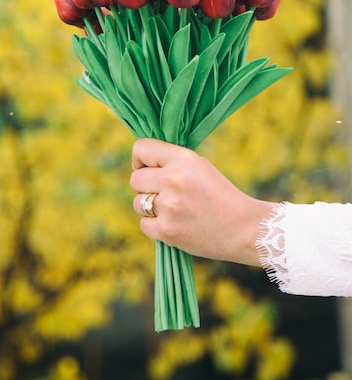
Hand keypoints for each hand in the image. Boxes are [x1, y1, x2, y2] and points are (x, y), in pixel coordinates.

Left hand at [130, 139, 273, 265]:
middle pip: (135, 179)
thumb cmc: (221, 195)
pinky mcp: (167, 231)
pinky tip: (175, 224)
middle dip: (145, 186)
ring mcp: (169, 206)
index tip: (148, 168)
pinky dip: (155, 226)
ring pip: (137, 203)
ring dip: (150, 207)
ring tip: (174, 210)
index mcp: (184, 159)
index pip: (141, 148)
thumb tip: (141, 163)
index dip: (140, 159)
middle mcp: (173, 180)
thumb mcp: (200, 167)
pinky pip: (144, 225)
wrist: (245, 229)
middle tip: (163, 193)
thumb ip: (171, 162)